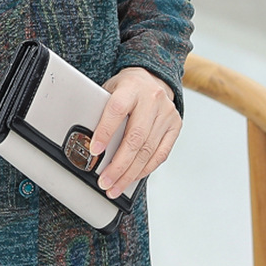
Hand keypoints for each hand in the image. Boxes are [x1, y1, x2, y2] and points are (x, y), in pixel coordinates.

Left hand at [89, 67, 180, 200]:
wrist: (151, 79)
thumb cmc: (125, 88)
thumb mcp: (109, 90)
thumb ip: (101, 111)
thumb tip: (90, 145)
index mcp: (131, 87)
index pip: (116, 110)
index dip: (105, 132)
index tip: (94, 151)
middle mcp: (152, 99)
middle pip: (135, 138)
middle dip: (119, 165)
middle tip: (105, 181)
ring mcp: (166, 113)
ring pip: (148, 150)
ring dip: (130, 173)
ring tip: (116, 186)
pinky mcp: (175, 125)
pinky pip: (161, 154)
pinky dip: (146, 169)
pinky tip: (133, 177)